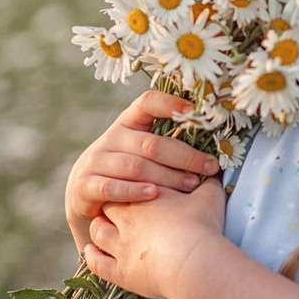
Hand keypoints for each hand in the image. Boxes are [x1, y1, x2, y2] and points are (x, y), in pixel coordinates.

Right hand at [65, 90, 220, 251]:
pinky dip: (135, 191)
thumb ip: (167, 143)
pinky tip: (155, 195)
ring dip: (167, 177)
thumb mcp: (142, 151)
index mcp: (129, 123)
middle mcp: (112, 137)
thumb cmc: (128, 171)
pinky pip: (112, 186)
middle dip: (185, 156)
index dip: (170, 103)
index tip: (195, 111)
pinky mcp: (85, 184)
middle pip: (152, 143)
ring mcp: (97, 160)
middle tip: (209, 168)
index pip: (148, 103)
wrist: (84, 195)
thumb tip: (214, 142)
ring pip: (136, 166)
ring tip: (191, 185)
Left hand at [84, 179, 227, 298]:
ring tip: (104, 228)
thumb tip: (215, 172)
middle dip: (112, 205)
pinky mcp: (121, 273)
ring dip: (99, 229)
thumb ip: (209, 182)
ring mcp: (120, 247)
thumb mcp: (210, 197)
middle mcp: (126, 219)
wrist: (195, 262)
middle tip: (121, 206)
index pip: (126, 182)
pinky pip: (97, 264)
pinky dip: (92, 258)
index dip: (129, 185)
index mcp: (144, 196)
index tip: (136, 189)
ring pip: (98, 232)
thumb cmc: (202, 226)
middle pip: (108, 206)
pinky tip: (90, 253)